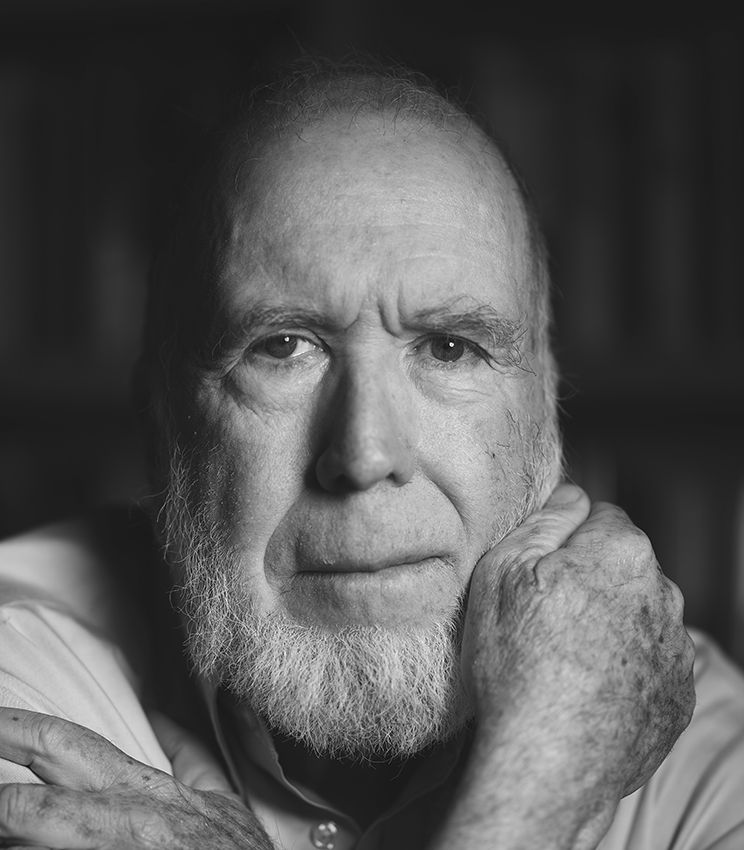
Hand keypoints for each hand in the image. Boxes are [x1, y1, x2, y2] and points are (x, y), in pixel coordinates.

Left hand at [0, 707, 272, 848]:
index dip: (17, 730)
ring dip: (16, 835)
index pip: (66, 748)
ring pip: (33, 843)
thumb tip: (162, 718)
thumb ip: (188, 756)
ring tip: (6, 821)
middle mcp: (118, 826)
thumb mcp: (216, 800)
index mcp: (141, 792)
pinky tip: (31, 847)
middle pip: (32, 804)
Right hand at [457, 483, 694, 844]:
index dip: (566, 538)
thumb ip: (546, 518)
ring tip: (564, 658)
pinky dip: (624, 668)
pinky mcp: (677, 700)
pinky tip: (585, 688)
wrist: (543, 761)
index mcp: (622, 552)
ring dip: (612, 623)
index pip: (602, 517)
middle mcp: (664, 595)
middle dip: (592, 578)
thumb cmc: (515, 660)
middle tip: (544, 616)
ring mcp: (675, 652)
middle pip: (624, 567)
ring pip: (639, 615)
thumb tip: (573, 494)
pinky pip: (649, 664)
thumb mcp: (503, 569)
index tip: (540, 568)